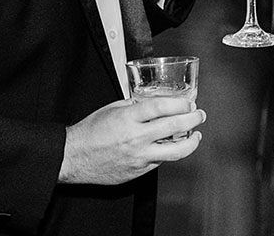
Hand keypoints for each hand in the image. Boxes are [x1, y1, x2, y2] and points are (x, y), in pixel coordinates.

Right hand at [58, 97, 204, 184]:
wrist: (74, 157)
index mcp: (128, 118)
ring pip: (175, 152)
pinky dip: (169, 153)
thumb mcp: (113, 109)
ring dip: (191, 142)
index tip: (189, 102)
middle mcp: (136, 138)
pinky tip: (172, 146)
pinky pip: (161, 161)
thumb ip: (135, 106)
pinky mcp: (139, 172)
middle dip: (193, 119)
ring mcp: (139, 157)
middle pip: (174, 127)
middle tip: (199, 115)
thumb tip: (155, 103)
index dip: (180, 103)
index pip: (161, 107)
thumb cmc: (91, 132)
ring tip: (196, 136)